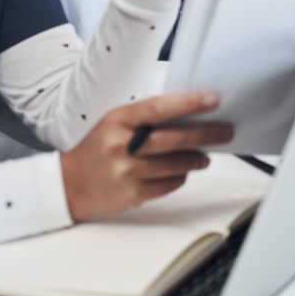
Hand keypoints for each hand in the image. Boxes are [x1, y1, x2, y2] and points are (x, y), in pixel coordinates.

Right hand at [59, 91, 232, 221]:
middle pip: (175, 139)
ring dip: (197, 159)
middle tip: (225, 131)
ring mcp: (127, 172)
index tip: (212, 100)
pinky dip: (181, 177)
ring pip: (176, 164)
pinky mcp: (132, 194)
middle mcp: (122, 145)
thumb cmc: (98, 148)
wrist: (69, 184)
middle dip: (207, 134)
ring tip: (205, 156)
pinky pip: (169, 184)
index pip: (159, 108)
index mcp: (118, 120)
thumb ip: (145, 118)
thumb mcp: (115, 123)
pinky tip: (183, 172)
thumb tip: (188, 115)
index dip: (189, 103)